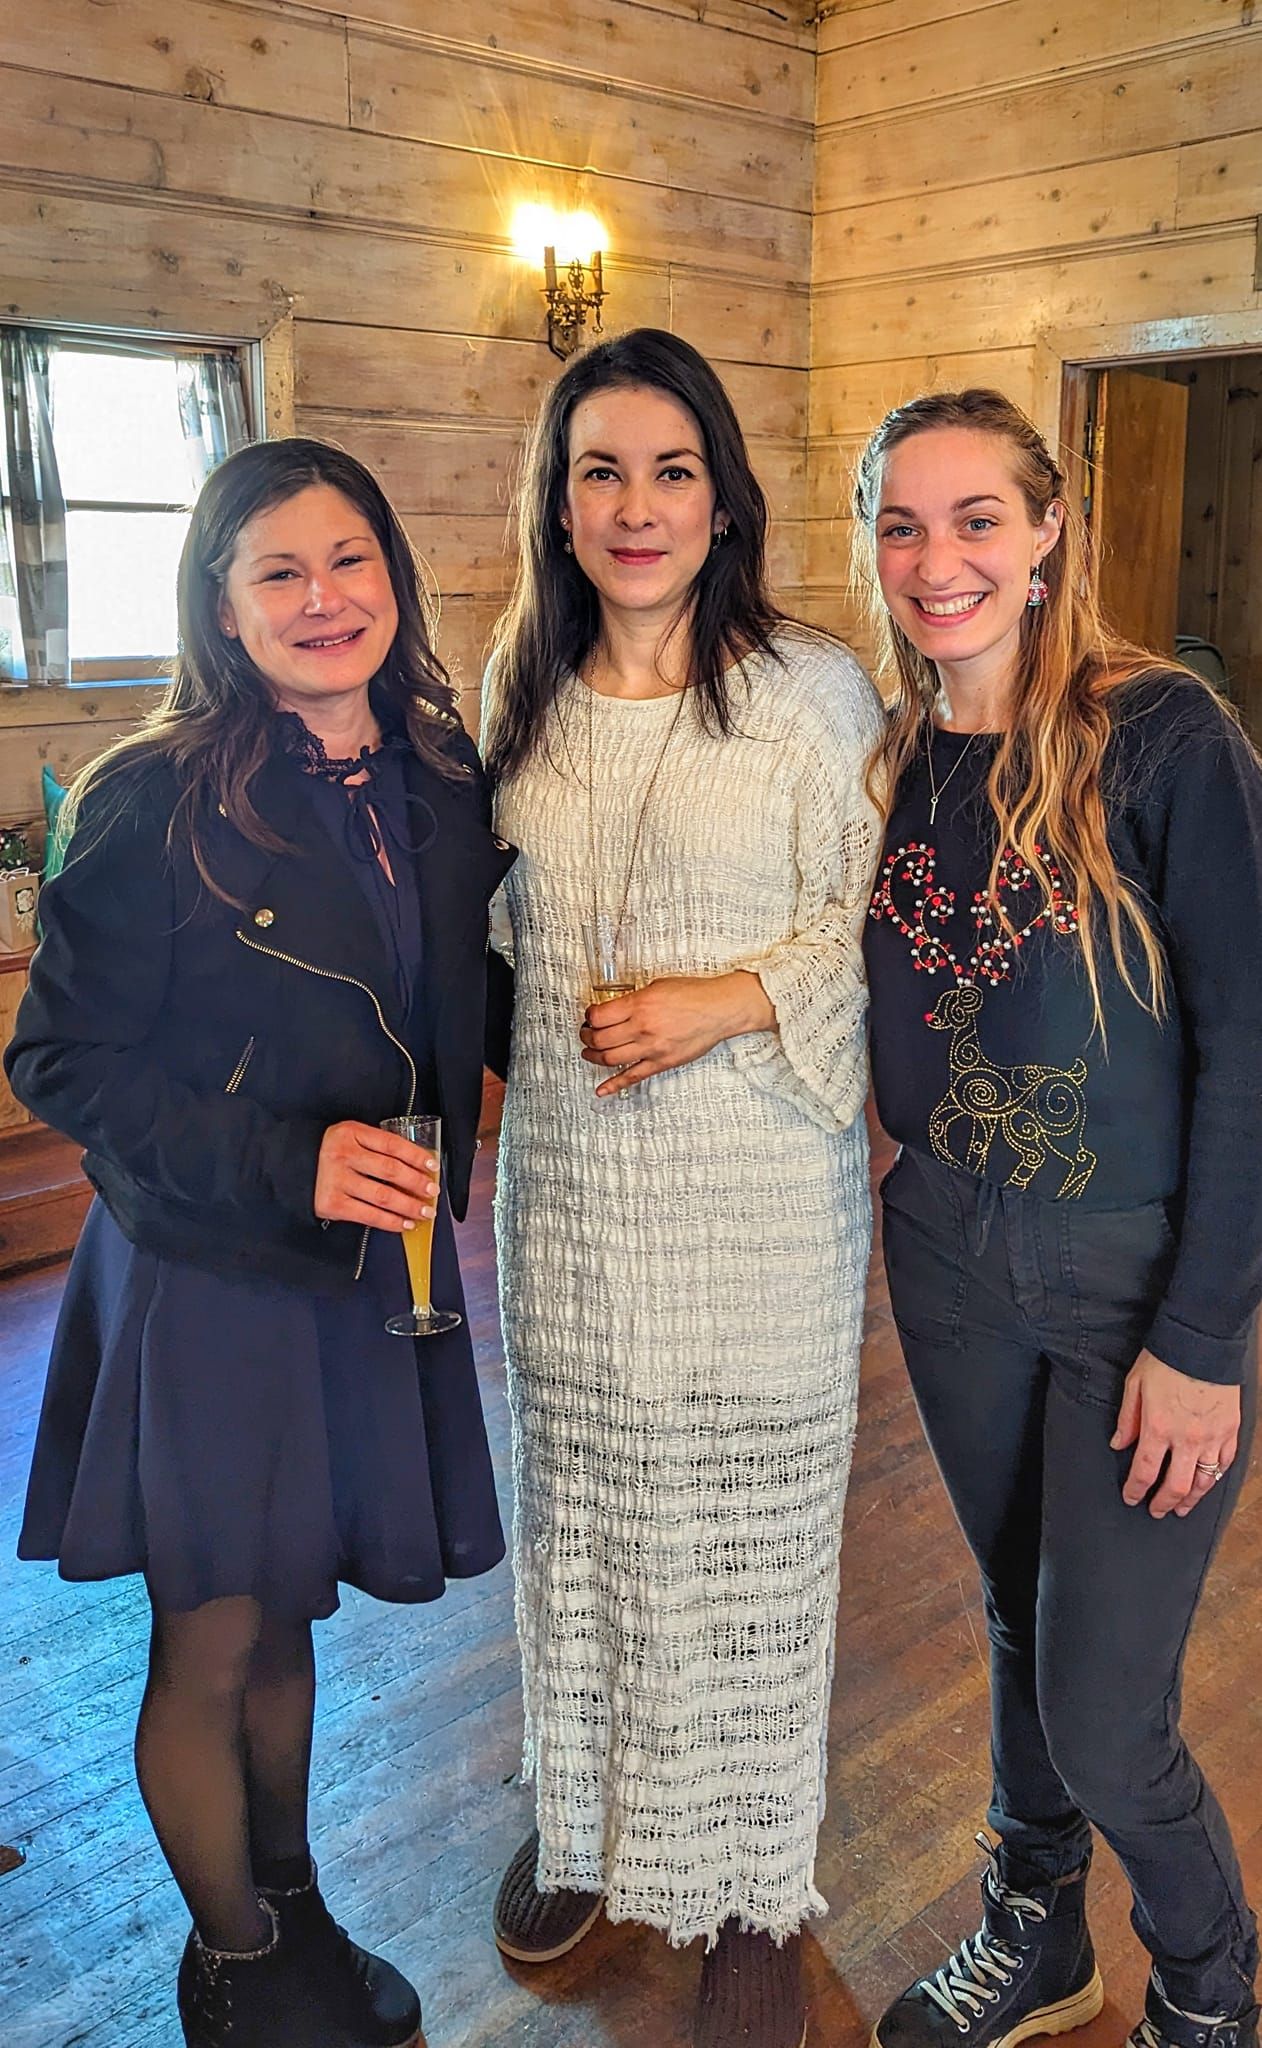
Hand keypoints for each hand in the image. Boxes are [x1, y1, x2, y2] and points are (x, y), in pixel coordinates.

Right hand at [314, 1121, 438, 1231]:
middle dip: (416, 1183)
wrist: (292, 1167)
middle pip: (390, 1170)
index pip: (391, 1144)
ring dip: (409, 1206)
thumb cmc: (329, 1152)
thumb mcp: (350, 1137)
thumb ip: (376, 1146)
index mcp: (351, 1132)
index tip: (432, 1165)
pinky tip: (404, 1223)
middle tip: (432, 1191)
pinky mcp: (332, 1204)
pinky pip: (369, 1215)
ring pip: (383, 1196)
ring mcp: (336, 1180)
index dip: (416, 1156)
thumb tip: (415, 1167)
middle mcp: (343, 1155)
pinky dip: (391, 1221)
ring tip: (424, 1211)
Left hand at [580, 971, 774, 1095]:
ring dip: (594, 1057)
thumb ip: (634, 1000)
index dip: (588, 1017)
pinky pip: (632, 1077)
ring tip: (590, 1053)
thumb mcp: (657, 986)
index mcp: (639, 1005)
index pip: (598, 1017)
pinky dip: (613, 1085)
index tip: (589, 1016)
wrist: (720, 1009)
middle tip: (586, 1033)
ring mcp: (651, 1048)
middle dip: (587, 1037)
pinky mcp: (661, 1063)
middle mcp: (642, 1028)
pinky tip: (602, 1089)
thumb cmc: (694, 995)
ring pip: (609, 1059)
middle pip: (599, 1039)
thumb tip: (615, 1009)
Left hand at [1111, 1348, 1240, 1517]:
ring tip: (1182, 1508)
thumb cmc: (1165, 1360)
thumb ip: (1127, 1419)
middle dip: (1164, 1503)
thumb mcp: (1134, 1385)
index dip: (1136, 1490)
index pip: (1145, 1471)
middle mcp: (1187, 1439)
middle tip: (1156, 1511)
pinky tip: (1207, 1483)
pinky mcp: (1231, 1430)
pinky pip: (1225, 1463)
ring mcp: (1213, 1437)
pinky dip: (1215, 1478)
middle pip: (1176, 1486)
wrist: (1202, 1342)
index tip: (1131, 1497)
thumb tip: (1118, 1444)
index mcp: (1158, 1428)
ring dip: (1191, 1499)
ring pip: (1203, 1481)